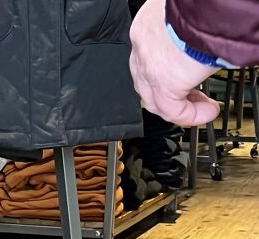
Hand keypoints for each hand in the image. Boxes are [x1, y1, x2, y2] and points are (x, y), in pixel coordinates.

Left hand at [129, 0, 220, 125]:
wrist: (207, 1)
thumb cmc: (202, 5)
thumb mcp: (186, 19)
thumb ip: (184, 37)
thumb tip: (197, 47)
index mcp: (146, 26)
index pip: (149, 60)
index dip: (166, 73)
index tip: (185, 79)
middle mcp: (143, 47)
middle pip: (148, 83)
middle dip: (172, 95)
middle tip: (194, 98)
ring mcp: (149, 67)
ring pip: (156, 99)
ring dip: (181, 107)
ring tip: (202, 108)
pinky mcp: (163, 84)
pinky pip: (172, 110)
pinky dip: (190, 115)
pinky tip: (206, 112)